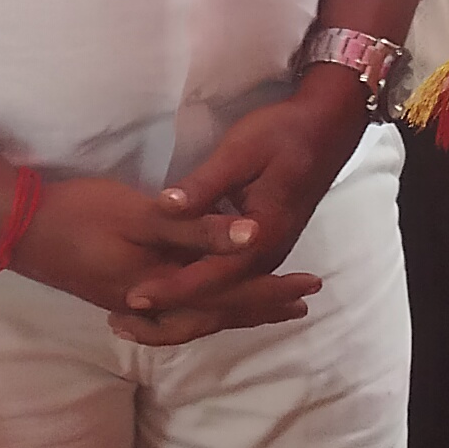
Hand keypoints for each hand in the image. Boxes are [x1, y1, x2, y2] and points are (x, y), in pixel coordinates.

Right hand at [4, 175, 289, 342]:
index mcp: (164, 288)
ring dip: (234, 309)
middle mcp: (153, 306)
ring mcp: (134, 303)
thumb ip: (198, 228)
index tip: (310, 285)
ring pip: (196, 315)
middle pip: (218, 312)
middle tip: (302, 303)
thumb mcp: (144, 215)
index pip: (232, 295)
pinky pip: (176, 310)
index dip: (272, 290)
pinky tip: (204, 302)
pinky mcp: (120, 292)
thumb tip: (251, 236)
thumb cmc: (82, 214)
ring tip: (266, 306)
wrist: (20, 227)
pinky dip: (202, 307)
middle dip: (260, 306)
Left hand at [129, 67, 375, 327]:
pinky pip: (230, 284)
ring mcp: (268, 255)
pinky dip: (201, 296)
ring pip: (223, 297)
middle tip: (121, 320)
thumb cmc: (282, 134)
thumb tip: (166, 207)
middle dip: (169, 313)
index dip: (169, 288)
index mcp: (261, 238)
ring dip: (183, 309)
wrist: (326, 127)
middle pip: (215, 300)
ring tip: (137, 320)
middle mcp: (266, 257)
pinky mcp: (264, 248)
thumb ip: (204, 184)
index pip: (208, 277)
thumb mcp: (240, 152)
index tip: (131, 296)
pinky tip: (173, 296)